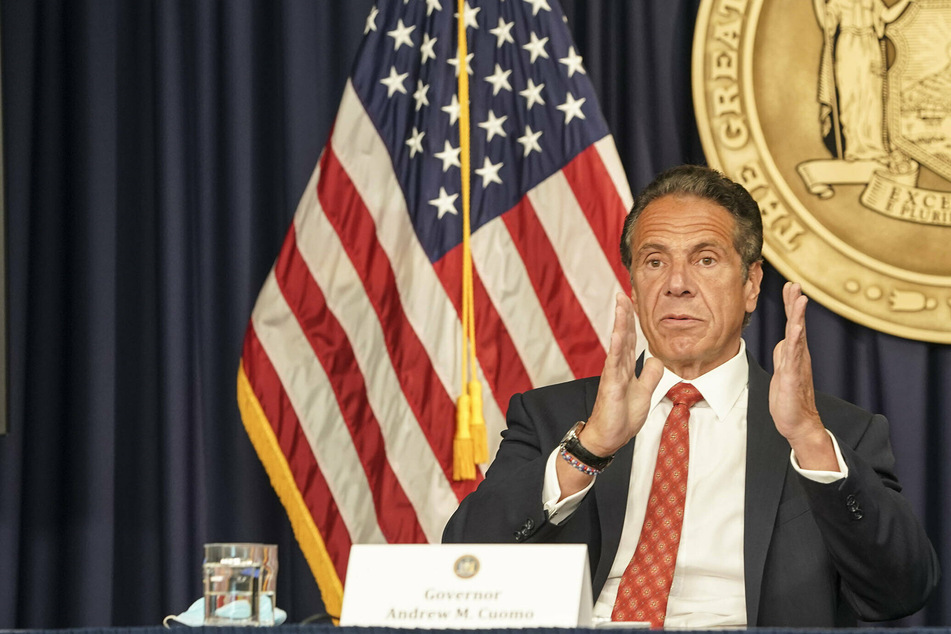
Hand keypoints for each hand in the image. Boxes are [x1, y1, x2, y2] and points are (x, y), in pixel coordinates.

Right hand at [579, 293, 663, 456]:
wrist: (608, 437)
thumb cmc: (621, 417)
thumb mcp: (644, 393)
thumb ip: (649, 375)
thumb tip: (656, 359)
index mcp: (625, 368)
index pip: (629, 339)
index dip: (631, 321)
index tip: (631, 302)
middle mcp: (617, 367)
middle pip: (622, 335)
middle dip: (623, 314)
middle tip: (623, 293)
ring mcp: (612, 374)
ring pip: (617, 343)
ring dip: (619, 323)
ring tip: (620, 304)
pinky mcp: (610, 385)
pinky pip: (614, 363)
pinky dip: (616, 347)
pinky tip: (617, 333)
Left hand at [769, 282, 836, 469]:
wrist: (798, 422)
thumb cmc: (789, 397)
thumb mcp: (782, 370)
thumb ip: (784, 354)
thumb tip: (783, 342)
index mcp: (794, 353)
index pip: (792, 324)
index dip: (791, 305)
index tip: (790, 286)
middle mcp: (798, 355)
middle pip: (796, 324)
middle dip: (795, 304)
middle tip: (795, 284)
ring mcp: (796, 365)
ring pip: (797, 337)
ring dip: (798, 317)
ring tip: (800, 299)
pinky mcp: (792, 376)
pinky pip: (794, 356)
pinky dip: (796, 341)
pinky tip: (797, 329)